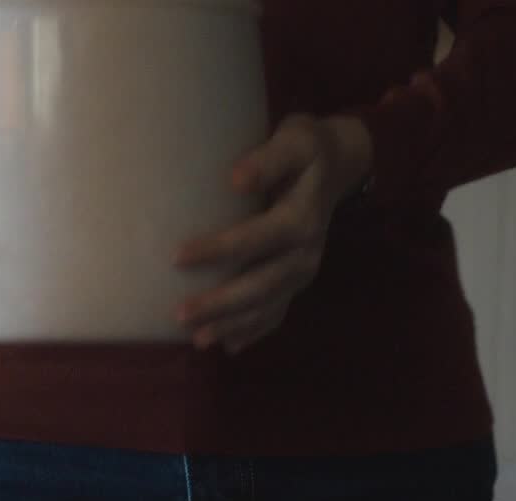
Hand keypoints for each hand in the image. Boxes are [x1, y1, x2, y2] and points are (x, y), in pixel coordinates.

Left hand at [174, 114, 372, 353]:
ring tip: (198, 339)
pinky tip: (228, 345)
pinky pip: (277, 312)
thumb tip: (235, 179)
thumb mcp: (294, 140)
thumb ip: (267, 160)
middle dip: (221, 303)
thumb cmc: (306, 147)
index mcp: (301, 219)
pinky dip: (253, 331)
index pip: (255, 239)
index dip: (218, 250)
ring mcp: (303, 272)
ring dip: (233, 325)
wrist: (338, 164)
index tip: (177, 258)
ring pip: (267, 305)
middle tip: (180, 315)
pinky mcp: (298, 281)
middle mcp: (305, 253)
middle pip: (260, 284)